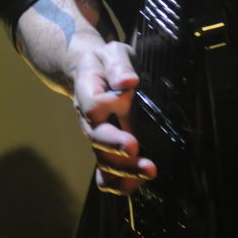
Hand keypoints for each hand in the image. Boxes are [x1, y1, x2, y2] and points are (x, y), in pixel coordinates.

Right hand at [71, 38, 156, 194]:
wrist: (90, 72)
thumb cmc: (106, 61)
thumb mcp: (113, 53)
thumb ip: (119, 65)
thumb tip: (128, 82)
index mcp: (89, 92)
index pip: (93, 104)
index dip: (108, 105)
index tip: (125, 101)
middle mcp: (89, 119)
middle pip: (97, 139)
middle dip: (117, 148)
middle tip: (137, 149)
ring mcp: (97, 137)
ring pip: (103, 162)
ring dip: (124, 171)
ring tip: (149, 172)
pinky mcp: (107, 150)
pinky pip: (106, 174)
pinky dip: (119, 184)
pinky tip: (138, 184)